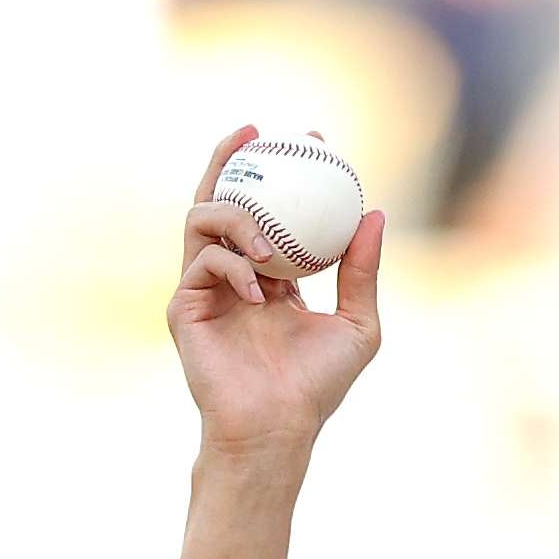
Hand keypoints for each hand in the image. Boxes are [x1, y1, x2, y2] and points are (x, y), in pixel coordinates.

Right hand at [167, 126, 383, 456]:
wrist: (279, 427)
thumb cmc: (317, 385)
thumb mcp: (357, 324)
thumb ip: (361, 271)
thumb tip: (374, 213)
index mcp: (270, 276)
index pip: (271, 211)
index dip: (286, 172)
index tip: (314, 143)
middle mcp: (233, 274)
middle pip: (222, 198)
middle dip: (233, 158)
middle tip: (256, 132)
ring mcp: (204, 288)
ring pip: (202, 219)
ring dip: (236, 218)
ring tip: (270, 244)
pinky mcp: (184, 307)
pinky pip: (202, 263)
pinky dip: (234, 268)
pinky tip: (262, 290)